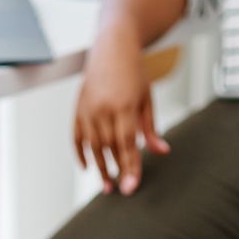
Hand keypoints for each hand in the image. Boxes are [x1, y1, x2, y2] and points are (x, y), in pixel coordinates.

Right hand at [74, 29, 168, 195]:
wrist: (111, 48)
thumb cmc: (133, 73)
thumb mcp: (147, 99)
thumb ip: (151, 128)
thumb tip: (161, 152)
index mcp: (124, 105)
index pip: (127, 144)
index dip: (130, 167)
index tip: (131, 186)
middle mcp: (103, 108)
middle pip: (110, 148)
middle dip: (117, 171)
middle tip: (123, 190)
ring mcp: (88, 109)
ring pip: (93, 146)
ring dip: (100, 168)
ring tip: (107, 186)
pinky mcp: (78, 109)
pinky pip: (76, 137)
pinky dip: (81, 154)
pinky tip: (87, 168)